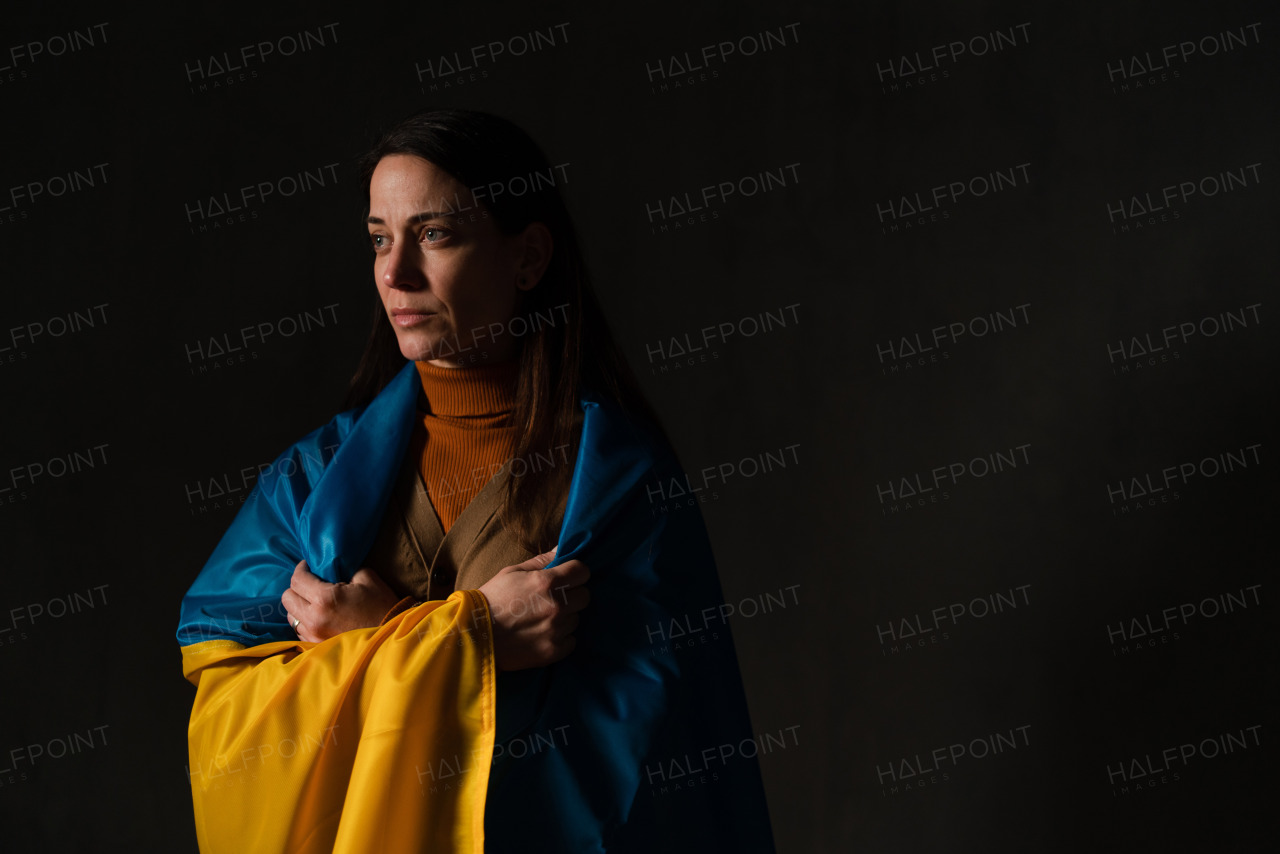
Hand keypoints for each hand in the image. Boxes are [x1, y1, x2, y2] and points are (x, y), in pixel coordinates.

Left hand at [282, 560, 402, 642]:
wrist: (391, 635)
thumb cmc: (381, 605)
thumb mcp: (367, 578)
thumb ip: (345, 568)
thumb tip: (331, 564)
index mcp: (325, 598)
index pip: (297, 579)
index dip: (301, 568)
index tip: (309, 565)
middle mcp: (313, 618)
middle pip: (287, 598)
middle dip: (297, 587)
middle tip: (311, 582)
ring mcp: (313, 635)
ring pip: (290, 616)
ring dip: (299, 606)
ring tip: (314, 601)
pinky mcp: (316, 645)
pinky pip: (300, 631)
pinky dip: (306, 621)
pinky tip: (320, 616)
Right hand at [478, 547, 589, 670]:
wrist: (473, 635)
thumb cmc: (492, 599)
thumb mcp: (513, 572)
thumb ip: (542, 561)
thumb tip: (562, 548)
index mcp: (548, 582)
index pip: (582, 571)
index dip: (576, 573)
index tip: (568, 577)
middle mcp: (557, 606)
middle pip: (584, 596)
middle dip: (573, 595)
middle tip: (554, 599)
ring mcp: (556, 630)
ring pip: (576, 619)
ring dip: (565, 617)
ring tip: (543, 618)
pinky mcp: (553, 651)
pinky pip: (571, 641)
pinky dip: (561, 638)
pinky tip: (543, 634)